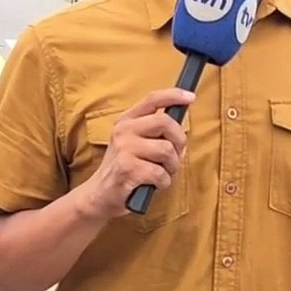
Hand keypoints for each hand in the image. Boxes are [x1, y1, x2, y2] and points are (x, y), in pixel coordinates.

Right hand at [75, 88, 193, 220]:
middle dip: (179, 140)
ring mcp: (124, 149)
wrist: (99, 195)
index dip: (174, 95)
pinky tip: (154, 184)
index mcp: (126, 121)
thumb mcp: (134, 144)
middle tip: (175, 155)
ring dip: (172, 166)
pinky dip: (164, 182)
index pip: (152, 99)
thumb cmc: (124, 169)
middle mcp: (124, 130)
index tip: (191, 97)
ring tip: (163, 173)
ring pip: (167, 150)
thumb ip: (155, 134)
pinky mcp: (127, 169)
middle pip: (165, 122)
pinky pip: (161, 173)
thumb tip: (181, 133)